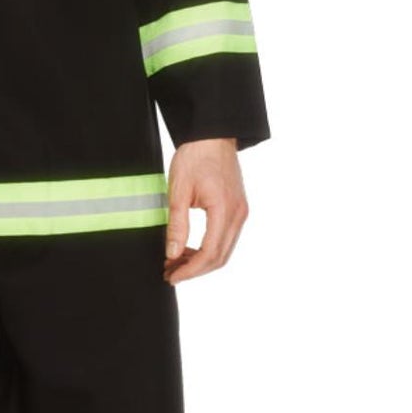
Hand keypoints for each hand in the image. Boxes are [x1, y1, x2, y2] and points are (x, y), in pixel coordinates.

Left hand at [163, 139, 248, 283]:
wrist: (212, 135)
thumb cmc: (195, 157)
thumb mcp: (178, 191)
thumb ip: (177, 225)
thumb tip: (172, 254)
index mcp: (224, 209)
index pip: (209, 253)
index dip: (190, 270)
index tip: (172, 277)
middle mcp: (238, 214)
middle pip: (220, 257)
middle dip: (195, 270)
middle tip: (170, 274)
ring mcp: (240, 212)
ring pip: (224, 250)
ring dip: (201, 261)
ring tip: (175, 263)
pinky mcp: (237, 209)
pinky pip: (225, 238)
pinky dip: (208, 249)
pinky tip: (188, 249)